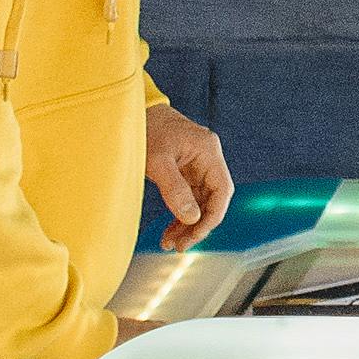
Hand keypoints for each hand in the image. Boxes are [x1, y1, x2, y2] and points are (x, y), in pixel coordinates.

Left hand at [146, 105, 234, 250]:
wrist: (136, 113)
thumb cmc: (147, 130)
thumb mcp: (157, 161)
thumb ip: (175, 190)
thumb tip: (191, 218)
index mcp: (208, 151)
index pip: (222, 190)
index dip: (212, 216)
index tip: (195, 235)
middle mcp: (208, 158)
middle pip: (213, 199)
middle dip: (198, 225)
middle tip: (180, 245)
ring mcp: (198, 164)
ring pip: (201, 201)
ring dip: (188, 223)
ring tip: (170, 242)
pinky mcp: (186, 170)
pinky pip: (190, 197)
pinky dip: (181, 214)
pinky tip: (170, 229)